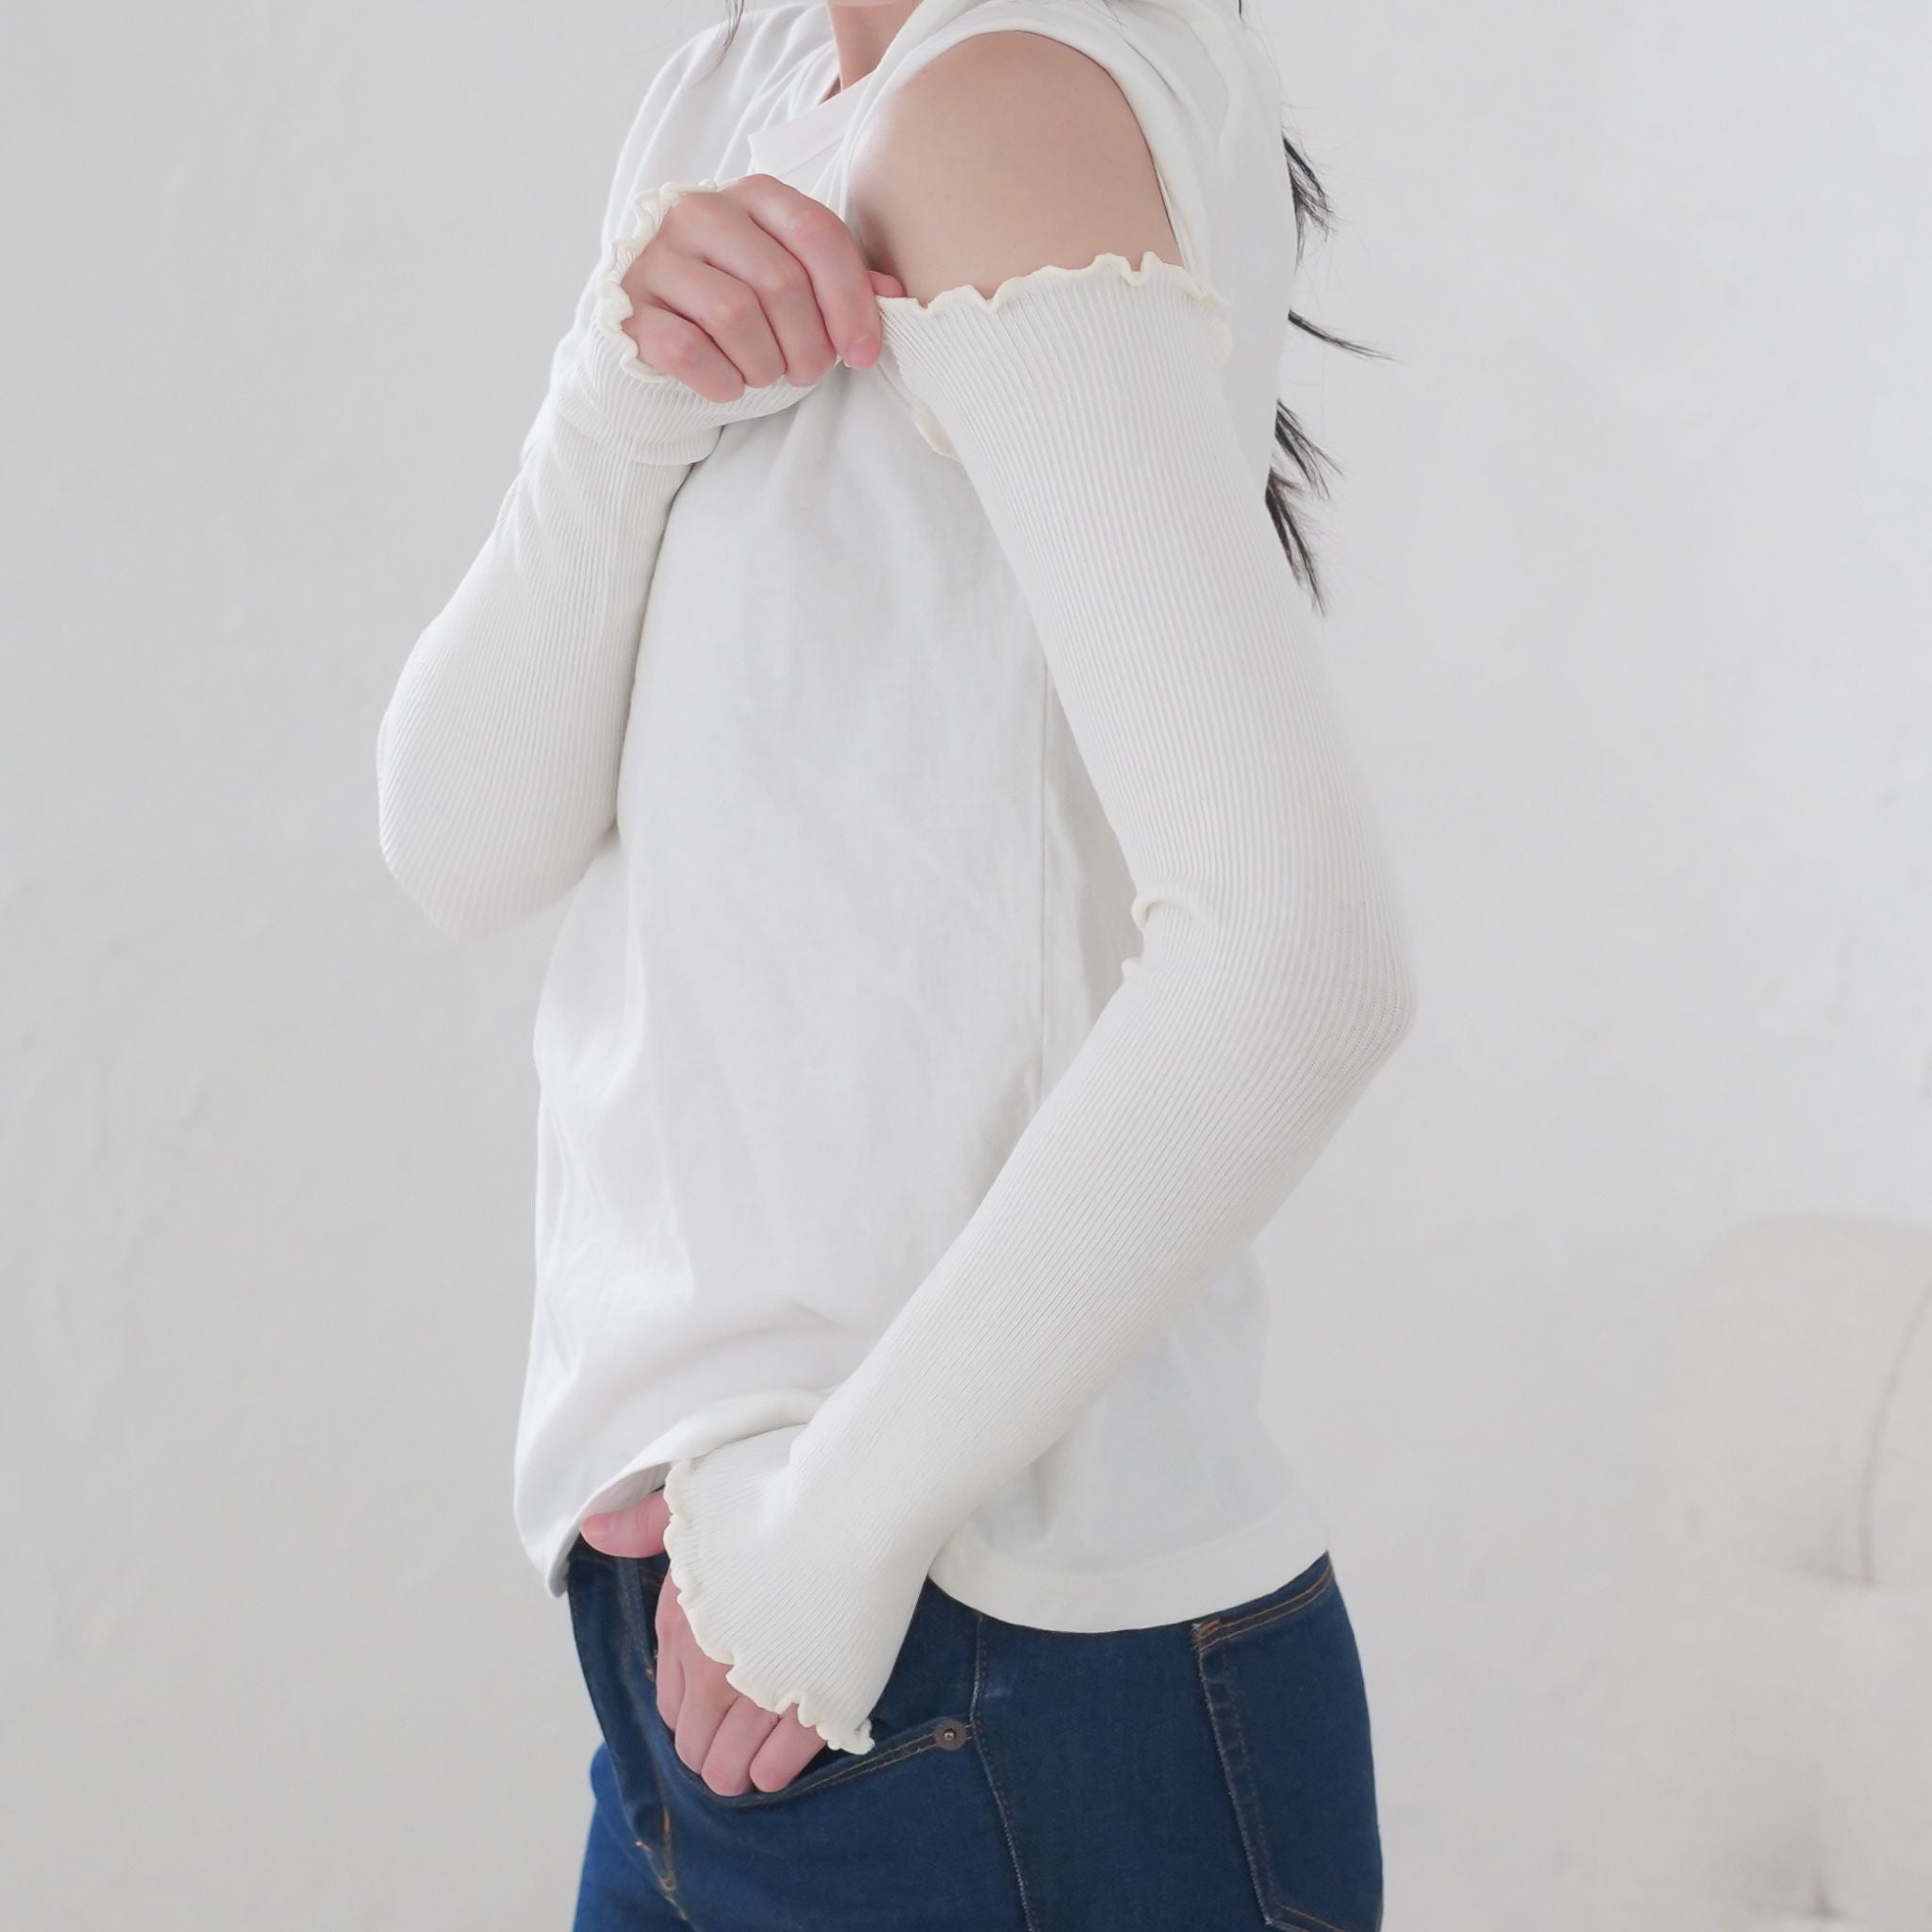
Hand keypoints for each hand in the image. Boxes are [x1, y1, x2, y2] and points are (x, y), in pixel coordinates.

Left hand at [580, 1488, 829, 1796]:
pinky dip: (776, 1768)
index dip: (686, 1708)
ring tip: (754, 1756)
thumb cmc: (776, 1489)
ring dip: (739, 1767)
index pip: (668, 1703)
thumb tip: (594, 1531)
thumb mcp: (697, 1495)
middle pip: (695, 1746)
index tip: (706, 1702)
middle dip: (710, 1748)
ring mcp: (765, 1692)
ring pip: (733, 1768)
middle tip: (733, 1735)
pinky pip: (781, 1765)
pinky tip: (778, 1760)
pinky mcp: (818, 1705)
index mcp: (681, 1623)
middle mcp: (712, 1669)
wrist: (854, 1501)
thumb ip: (643, 1524)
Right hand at [618, 174, 905, 401]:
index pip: (817, 234)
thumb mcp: (797, 291)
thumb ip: (844, 284)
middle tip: (809, 373)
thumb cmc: (742, 316)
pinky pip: (686, 348)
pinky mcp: (628, 306)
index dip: (850, 300)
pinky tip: (729, 386)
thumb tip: (895, 295)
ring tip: (766, 376)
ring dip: (765, 365)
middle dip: (809, 345)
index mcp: (752, 196)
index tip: (863, 353)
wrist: (658, 347)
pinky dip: (720, 379)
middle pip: (780, 281)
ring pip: (735, 315)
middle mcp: (699, 212)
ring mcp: (657, 256)